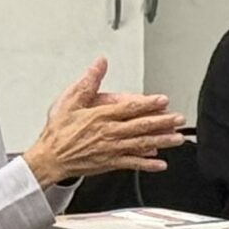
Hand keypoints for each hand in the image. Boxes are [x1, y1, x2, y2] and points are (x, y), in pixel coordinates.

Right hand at [22, 58, 186, 186]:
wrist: (50, 158)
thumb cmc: (58, 131)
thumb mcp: (69, 100)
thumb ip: (88, 81)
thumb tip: (100, 63)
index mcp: (101, 116)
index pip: (130, 108)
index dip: (149, 103)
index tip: (163, 100)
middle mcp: (109, 133)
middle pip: (141, 126)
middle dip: (163, 122)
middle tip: (179, 119)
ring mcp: (111, 149)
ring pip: (141, 144)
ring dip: (162, 141)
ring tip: (177, 139)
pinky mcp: (110, 162)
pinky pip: (132, 163)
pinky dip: (148, 164)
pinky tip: (160, 163)